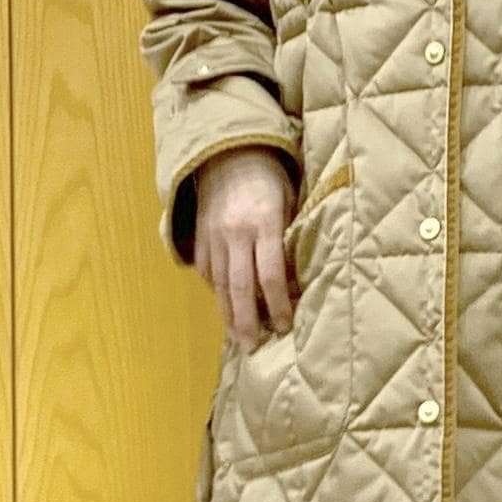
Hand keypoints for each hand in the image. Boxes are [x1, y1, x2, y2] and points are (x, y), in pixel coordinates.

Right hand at [192, 145, 296, 352]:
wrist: (228, 153)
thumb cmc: (270, 178)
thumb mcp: (290, 201)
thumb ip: (292, 236)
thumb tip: (300, 277)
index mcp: (263, 223)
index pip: (271, 274)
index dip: (278, 304)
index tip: (285, 326)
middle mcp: (235, 233)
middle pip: (241, 287)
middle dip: (247, 321)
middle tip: (253, 348)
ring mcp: (214, 236)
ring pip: (221, 284)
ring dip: (229, 315)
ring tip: (237, 340)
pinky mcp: (200, 236)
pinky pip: (208, 272)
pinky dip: (217, 292)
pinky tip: (226, 308)